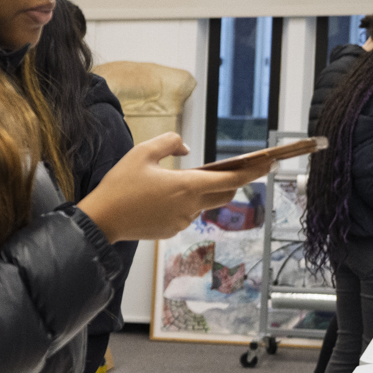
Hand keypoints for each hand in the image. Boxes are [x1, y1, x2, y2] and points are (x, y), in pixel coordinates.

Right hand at [79, 133, 242, 242]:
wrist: (102, 220)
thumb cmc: (120, 185)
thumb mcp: (142, 152)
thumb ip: (169, 142)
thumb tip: (186, 148)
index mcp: (187, 186)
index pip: (231, 179)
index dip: (254, 171)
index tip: (270, 163)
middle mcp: (190, 206)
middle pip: (224, 194)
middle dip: (234, 181)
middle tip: (239, 168)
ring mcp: (182, 221)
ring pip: (203, 204)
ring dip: (202, 192)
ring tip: (182, 180)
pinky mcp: (171, 231)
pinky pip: (186, 214)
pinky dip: (184, 203)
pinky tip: (162, 197)